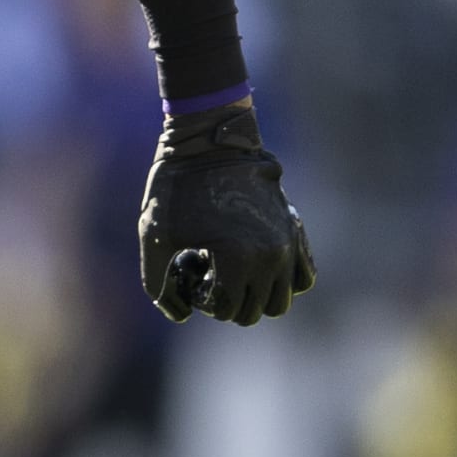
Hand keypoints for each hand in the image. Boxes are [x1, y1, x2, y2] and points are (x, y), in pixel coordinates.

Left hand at [139, 100, 315, 325]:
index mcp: (238, 258)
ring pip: (281, 302)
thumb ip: (158, 283)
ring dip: (254, 297)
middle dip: (227, 302)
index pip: (226, 310)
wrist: (209, 142)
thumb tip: (180, 314)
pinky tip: (255, 266)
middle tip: (209, 273)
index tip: (191, 272)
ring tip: (232, 270)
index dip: (202, 300)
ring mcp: (288, 243)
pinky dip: (282, 282)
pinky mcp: (295, 231)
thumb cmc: (176, 188)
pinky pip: (304, 277)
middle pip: (254, 312)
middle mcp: (270, 255)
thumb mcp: (152, 236)